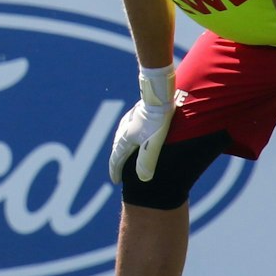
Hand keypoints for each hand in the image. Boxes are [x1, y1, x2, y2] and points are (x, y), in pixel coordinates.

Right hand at [109, 63, 175, 183]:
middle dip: (117, 161)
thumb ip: (147, 161)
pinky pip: (127, 128)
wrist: (159, 95)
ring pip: (121, 137)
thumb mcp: (154, 144)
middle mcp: (123, 130)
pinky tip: (134, 133)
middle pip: (117, 149)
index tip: (116, 180)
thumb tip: (143, 179)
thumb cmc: (157, 121)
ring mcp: (128, 120)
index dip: (116, 171)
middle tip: (119, 170)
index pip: (117, 159)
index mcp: (125, 139)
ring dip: (121, 148)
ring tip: (125, 154)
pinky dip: (128, 137)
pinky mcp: (135, 113)